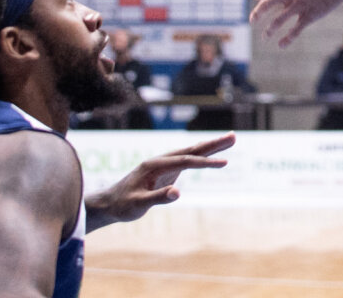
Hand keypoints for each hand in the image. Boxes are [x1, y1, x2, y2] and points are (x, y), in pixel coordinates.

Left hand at [85, 133, 232, 226]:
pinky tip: (212, 154)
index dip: (204, 162)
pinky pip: (188, 160)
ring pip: (191, 152)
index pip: (185, 161)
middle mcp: (160, 160)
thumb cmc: (121, 205)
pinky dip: (202, 155)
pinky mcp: (166, 170)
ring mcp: (164, 164)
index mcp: (154, 166)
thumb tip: (178, 192)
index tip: (223, 163)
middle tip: (234, 136)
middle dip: (213, 143)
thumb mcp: (137, 205)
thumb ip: (157, 198)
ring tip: (231, 139)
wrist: (108, 204)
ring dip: (210, 146)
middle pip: (191, 149)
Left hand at [251, 0, 342, 47]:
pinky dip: (287, 39)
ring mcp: (297, 5)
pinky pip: (295, 30)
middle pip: (265, 6)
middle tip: (253, 20)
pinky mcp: (309, 15)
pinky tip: (281, 45)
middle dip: (257, 14)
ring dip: (269, 30)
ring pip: (277, 22)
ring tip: (265, 37)